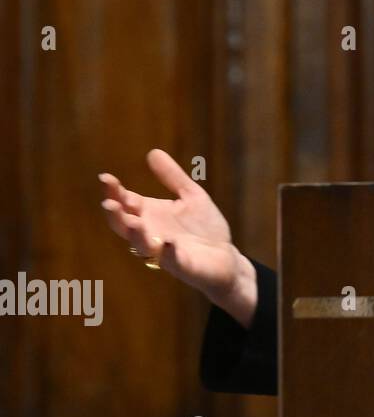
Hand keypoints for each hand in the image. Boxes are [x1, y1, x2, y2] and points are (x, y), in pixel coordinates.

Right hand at [99, 149, 256, 328]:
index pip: (125, 202)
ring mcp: (164, 251)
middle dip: (116, 215)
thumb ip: (172, 177)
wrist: (226, 257)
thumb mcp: (190, 195)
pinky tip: (167, 243)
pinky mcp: (182, 265)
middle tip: (109, 203)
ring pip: (142, 245)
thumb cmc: (203, 227)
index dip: (114, 191)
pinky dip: (167, 253)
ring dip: (136, 235)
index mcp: (150, 214)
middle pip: (125, 224)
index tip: (105, 178)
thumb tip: (153, 152)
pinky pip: (171, 260)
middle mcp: (151, 233)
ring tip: (133, 223)